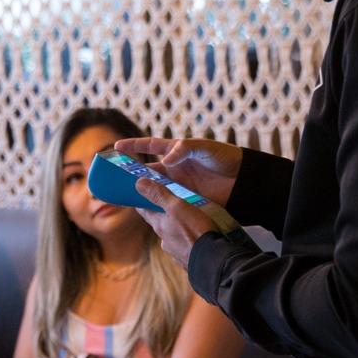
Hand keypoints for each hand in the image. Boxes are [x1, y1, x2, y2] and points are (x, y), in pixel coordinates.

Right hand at [114, 137, 241, 206]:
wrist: (244, 180)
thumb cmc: (225, 157)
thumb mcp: (205, 148)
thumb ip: (184, 150)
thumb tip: (165, 161)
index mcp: (176, 152)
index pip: (150, 146)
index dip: (133, 146)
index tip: (116, 148)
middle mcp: (175, 168)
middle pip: (148, 171)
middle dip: (131, 175)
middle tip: (113, 179)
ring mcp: (180, 185)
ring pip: (155, 189)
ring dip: (142, 193)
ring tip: (124, 197)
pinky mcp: (186, 199)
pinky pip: (168, 203)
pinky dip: (157, 207)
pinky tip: (146, 211)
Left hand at [134, 178, 219, 269]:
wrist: (212, 261)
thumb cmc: (195, 231)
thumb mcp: (177, 207)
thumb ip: (159, 195)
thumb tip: (138, 183)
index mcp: (160, 226)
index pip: (145, 212)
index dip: (142, 202)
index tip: (139, 195)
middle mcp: (165, 241)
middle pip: (161, 225)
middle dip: (164, 216)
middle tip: (172, 206)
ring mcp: (177, 253)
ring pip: (174, 238)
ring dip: (178, 230)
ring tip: (190, 223)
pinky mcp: (189, 261)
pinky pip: (187, 249)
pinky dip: (189, 243)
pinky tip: (198, 240)